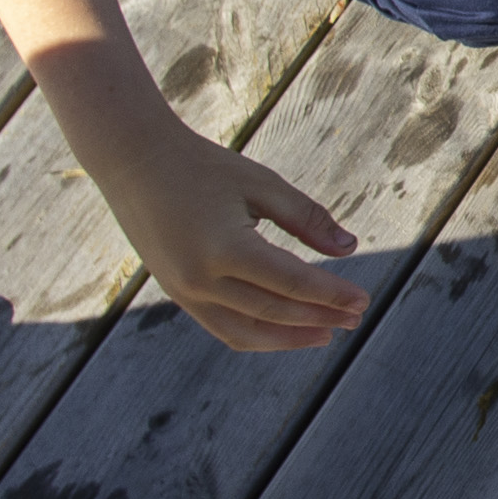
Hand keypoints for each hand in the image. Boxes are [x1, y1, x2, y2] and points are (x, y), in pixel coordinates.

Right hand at [100, 112, 368, 351]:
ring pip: (247, 331)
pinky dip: (258, 334)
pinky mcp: (176, 293)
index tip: (363, 301)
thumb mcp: (260, 183)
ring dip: (290, 337)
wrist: (134, 161)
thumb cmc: (204, 166)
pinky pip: (223, 327)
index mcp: (225, 248)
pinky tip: (285, 328)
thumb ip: (305, 217)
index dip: (331, 294)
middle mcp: (201, 279)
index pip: (291, 282)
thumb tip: (349, 248)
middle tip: (356, 317)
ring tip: (326, 333)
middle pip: (274, 311)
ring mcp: (184, 291)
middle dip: (319, 317)